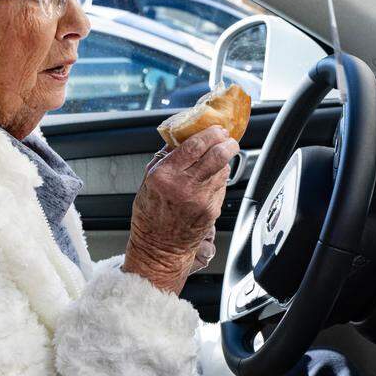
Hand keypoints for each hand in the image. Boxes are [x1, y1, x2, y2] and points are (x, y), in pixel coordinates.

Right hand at [124, 127, 237, 294]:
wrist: (159, 247)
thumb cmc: (151, 214)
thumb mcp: (148, 180)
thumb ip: (166, 157)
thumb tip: (183, 136)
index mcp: (165, 175)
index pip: (195, 146)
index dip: (211, 133)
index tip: (217, 128)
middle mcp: (184, 186)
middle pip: (217, 155)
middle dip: (227, 143)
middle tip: (227, 139)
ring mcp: (201, 199)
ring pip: (223, 169)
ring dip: (224, 159)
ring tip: (220, 155)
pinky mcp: (212, 210)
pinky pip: (221, 185)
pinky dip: (219, 177)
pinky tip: (212, 177)